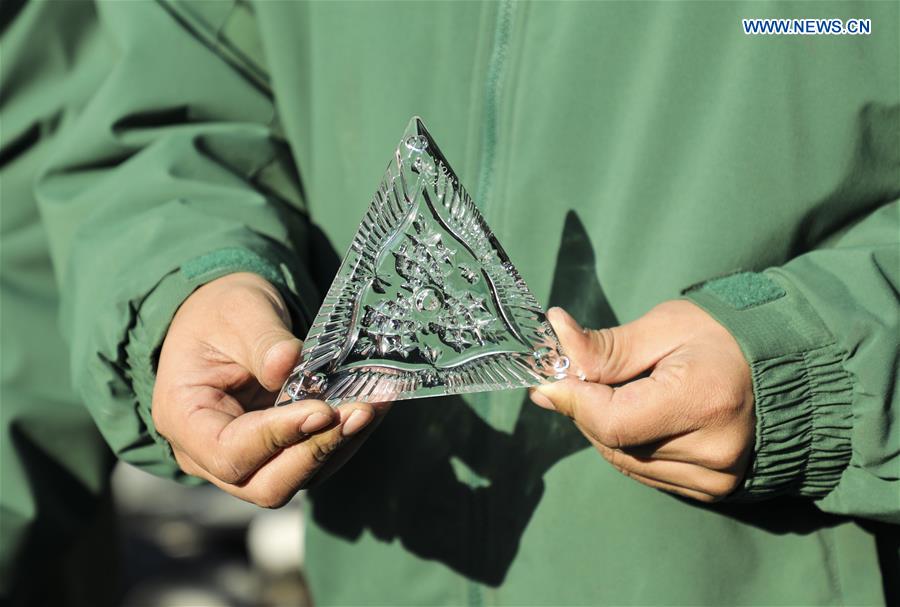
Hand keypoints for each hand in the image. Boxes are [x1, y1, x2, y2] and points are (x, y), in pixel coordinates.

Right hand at [153, 272, 388, 507]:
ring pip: (298, 478)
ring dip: (342, 445)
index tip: (321, 409)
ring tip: (375, 405)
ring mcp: (248, 459)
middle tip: (359, 412)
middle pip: (266, 485)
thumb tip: (288, 364)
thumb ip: (262, 339)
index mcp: (184, 419)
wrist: (226, 318)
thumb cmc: (222, 313)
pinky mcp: (280, 453)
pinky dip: (346, 437)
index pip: (229, 452)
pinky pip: (315, 459)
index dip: (278, 437)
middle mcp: (209, 454)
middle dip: (317, 451)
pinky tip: (374, 406)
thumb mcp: (239, 310)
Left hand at [530, 301, 754, 502]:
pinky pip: (644, 472)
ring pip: (622, 460)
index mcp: (705, 401)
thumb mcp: (663, 328)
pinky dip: (626, 444)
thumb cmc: (723, 336)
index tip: (551, 377)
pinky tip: (640, 415)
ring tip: (619, 392)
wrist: (783, 366)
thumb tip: (554, 336)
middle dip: (583, 409)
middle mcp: (714, 451)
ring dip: (603, 427)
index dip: (573, 400)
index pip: (612, 420)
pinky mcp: (712, 489)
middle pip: (613, 442)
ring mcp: (716, 477)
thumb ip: (605, 346)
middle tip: (576, 376)